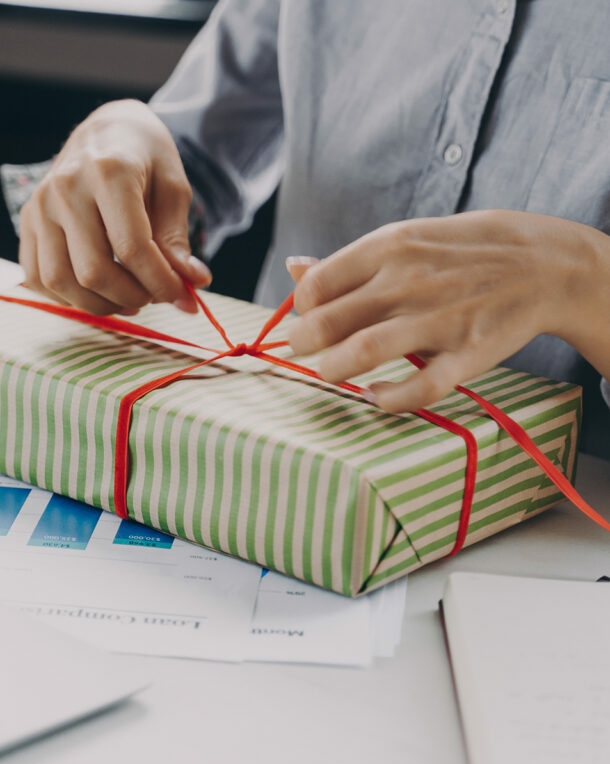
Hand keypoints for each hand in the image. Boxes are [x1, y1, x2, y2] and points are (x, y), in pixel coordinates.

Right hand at [19, 99, 211, 315]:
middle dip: (133, 297)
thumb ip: (177, 239)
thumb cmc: (147, 158)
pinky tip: (98, 293)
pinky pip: (38, 277)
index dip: (160, 283)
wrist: (107, 130)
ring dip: (100, 304)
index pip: (132, 248)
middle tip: (155, 296)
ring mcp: (40, 205)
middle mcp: (66, 188)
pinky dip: (68, 298)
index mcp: (109, 172)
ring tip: (130, 299)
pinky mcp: (28, 221)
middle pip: (93, 271)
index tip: (182, 296)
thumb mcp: (174, 189)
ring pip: (61, 281)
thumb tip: (193, 285)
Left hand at [288, 211, 609, 411]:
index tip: (307, 321)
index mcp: (389, 246)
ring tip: (331, 374)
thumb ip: (349, 261)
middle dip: (304, 345)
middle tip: (306, 353)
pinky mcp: (468, 354)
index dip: (301, 310)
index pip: (318, 285)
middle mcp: (408, 281)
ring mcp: (439, 319)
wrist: (543, 263)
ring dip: (333, 371)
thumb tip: (293, 269)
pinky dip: (389, 399)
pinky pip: (420, 387)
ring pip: (363, 353)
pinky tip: (375, 397)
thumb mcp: (406, 238)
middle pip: (329, 322)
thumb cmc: (462, 252)